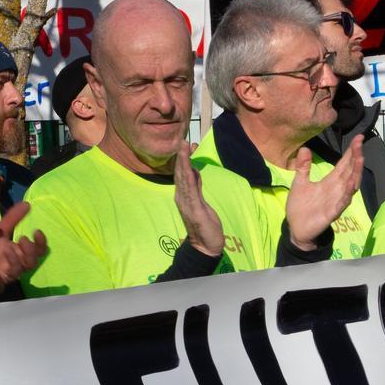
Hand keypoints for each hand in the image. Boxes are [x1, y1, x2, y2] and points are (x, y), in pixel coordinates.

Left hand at [0, 202, 46, 297]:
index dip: (40, 243)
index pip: (37, 251)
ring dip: (15, 261)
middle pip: (31, 263)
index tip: (37, 231)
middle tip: (21, 239)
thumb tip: (27, 203)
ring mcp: (2, 276)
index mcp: (18, 252)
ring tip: (7, 250)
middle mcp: (14, 265)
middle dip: (29, 252)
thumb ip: (13, 218)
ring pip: (16, 273)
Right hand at [173, 139, 223, 256]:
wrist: (205, 246)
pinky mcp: (194, 209)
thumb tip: (194, 171)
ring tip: (183, 146)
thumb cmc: (204, 225)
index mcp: (183, 195)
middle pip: (180, 172)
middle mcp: (182, 197)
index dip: (183, 158)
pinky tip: (189, 167)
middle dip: (181, 155)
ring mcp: (186, 203)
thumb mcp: (201, 202)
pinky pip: (191, 189)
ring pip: (183, 178)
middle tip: (181, 138)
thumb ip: (196, 187)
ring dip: (183, 162)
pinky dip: (189, 176)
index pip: (182, 173)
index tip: (184, 143)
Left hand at [286, 136, 363, 250]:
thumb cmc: (300, 206)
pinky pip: (342, 204)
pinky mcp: (332, 214)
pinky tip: (350, 186)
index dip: (351, 152)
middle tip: (360, 143)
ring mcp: (336, 201)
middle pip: (350, 171)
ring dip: (356, 173)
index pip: (344, 164)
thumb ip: (303, 167)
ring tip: (360, 159)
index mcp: (330, 182)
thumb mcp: (300, 183)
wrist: (296, 228)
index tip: (358, 138)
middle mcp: (337, 190)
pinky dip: (346, 195)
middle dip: (356, 157)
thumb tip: (305, 148)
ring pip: (350, 186)